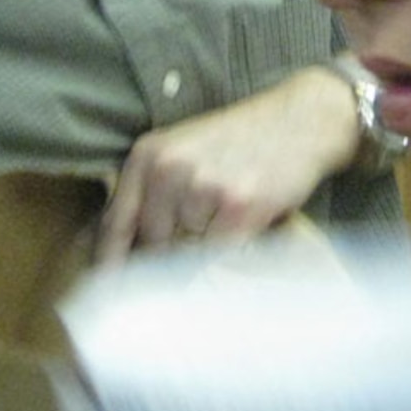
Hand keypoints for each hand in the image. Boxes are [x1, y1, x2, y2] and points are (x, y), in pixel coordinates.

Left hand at [96, 67, 358, 263]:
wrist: (300, 119)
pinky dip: (233, 246)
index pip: (115, 223)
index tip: (109, 291)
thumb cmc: (242, 141)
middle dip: (172, 253)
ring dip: (210, 243)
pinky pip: (220, 253)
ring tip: (233, 208)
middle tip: (203, 235)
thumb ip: (151, 193)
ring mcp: (202, 187)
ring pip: (189, 250)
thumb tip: (120, 252)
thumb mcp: (183, 150)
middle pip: (152, 244)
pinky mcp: (238, 206)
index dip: (111, 262)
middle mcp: (168, 168)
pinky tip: (248, 216)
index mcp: (148, 154)